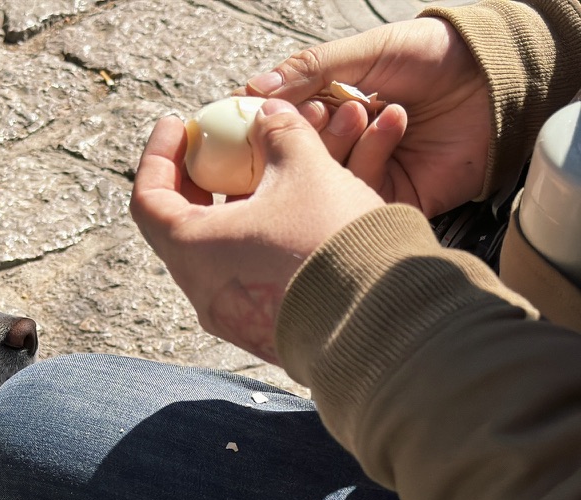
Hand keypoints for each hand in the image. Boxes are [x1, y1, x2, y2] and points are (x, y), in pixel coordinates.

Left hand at [130, 101, 383, 363]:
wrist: (383, 317)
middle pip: (178, 227)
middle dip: (196, 182)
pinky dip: (254, 241)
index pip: (147, 199)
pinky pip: (245, 276)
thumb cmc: (332, 240)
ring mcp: (231, 316)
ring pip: (216, 252)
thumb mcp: (305, 168)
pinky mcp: (263, 330)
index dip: (159, 154)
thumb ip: (280, 131)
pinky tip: (285, 217)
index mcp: (192, 250)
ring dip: (232, 211)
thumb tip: (268, 113)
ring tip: (259, 177)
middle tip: (214, 149)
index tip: (178, 125)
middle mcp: (202, 291)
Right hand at [239, 17, 489, 216]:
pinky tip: (394, 122)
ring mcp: (365, 173)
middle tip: (319, 112)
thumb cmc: (434, 56)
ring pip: (326, 175)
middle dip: (307, 133)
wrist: (496, 79)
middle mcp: (343, 144)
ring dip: (342, 140)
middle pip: (299, 155)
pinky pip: (361, 191)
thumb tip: (253, 88)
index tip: (268, 111)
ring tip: (365, 109)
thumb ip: (309, 70)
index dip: (273, 120)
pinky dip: (372, 156)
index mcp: (330, 108)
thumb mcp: (365, 52)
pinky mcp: (390, 197)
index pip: (283, 125)